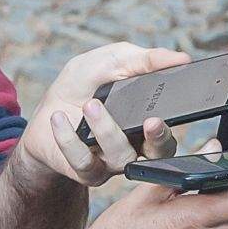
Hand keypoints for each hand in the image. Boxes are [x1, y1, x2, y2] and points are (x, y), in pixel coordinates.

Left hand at [11, 43, 186, 192]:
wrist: (46, 110)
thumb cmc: (84, 85)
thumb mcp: (113, 61)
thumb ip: (145, 59)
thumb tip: (181, 58)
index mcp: (147, 120)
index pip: (169, 131)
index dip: (168, 129)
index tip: (159, 117)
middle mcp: (136, 145)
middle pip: (158, 153)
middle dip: (157, 140)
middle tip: (151, 121)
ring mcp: (112, 162)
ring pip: (121, 156)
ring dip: (106, 129)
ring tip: (90, 105)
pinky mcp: (86, 171)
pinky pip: (83, 162)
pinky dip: (68, 138)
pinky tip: (59, 118)